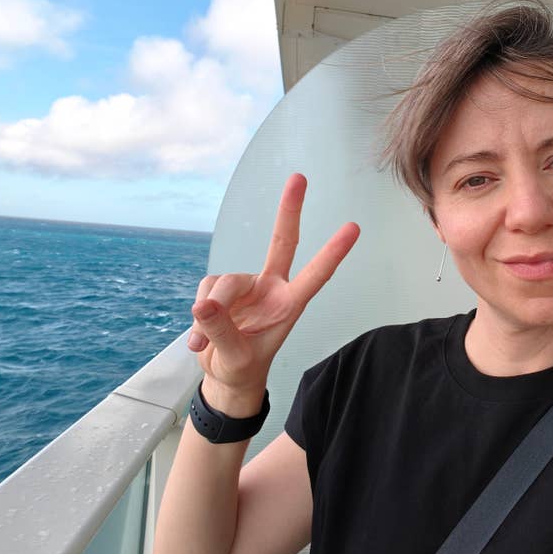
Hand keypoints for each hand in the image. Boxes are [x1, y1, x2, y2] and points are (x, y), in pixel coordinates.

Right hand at [187, 173, 359, 414]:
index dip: (333, 253)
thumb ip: (222, 331)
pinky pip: (206, 289)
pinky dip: (198, 313)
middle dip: (289, 210)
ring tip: (206, 341)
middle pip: (282, 241)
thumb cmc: (242, 367)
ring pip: (225, 282)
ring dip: (210, 311)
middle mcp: (272, 288)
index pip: (316, 275)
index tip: (354, 228)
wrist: (225, 376)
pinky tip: (199, 336)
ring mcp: (248, 286)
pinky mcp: (222, 288)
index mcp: (289, 305)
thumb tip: (204, 304)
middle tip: (299, 177)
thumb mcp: (236, 358)